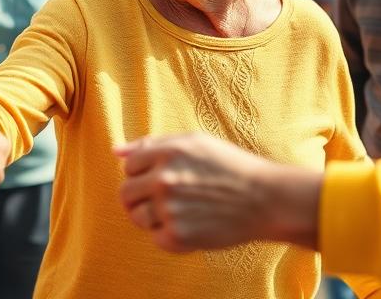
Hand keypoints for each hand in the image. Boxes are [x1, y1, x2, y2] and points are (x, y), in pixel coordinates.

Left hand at [115, 132, 320, 252]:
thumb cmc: (230, 167)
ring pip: (137, 218)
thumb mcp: (194, 142)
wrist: (264, 198)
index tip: (165, 178)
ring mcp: (169, 209)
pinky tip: (192, 225)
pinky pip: (156, 239)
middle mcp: (164, 179)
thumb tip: (116, 151)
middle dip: (140, 197)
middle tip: (166, 200)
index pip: (129, 167)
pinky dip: (170, 236)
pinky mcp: (178, 236)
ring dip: (153, 218)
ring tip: (181, 212)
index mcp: (166, 152)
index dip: (145, 174)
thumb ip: (152, 144)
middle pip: (125, 194)